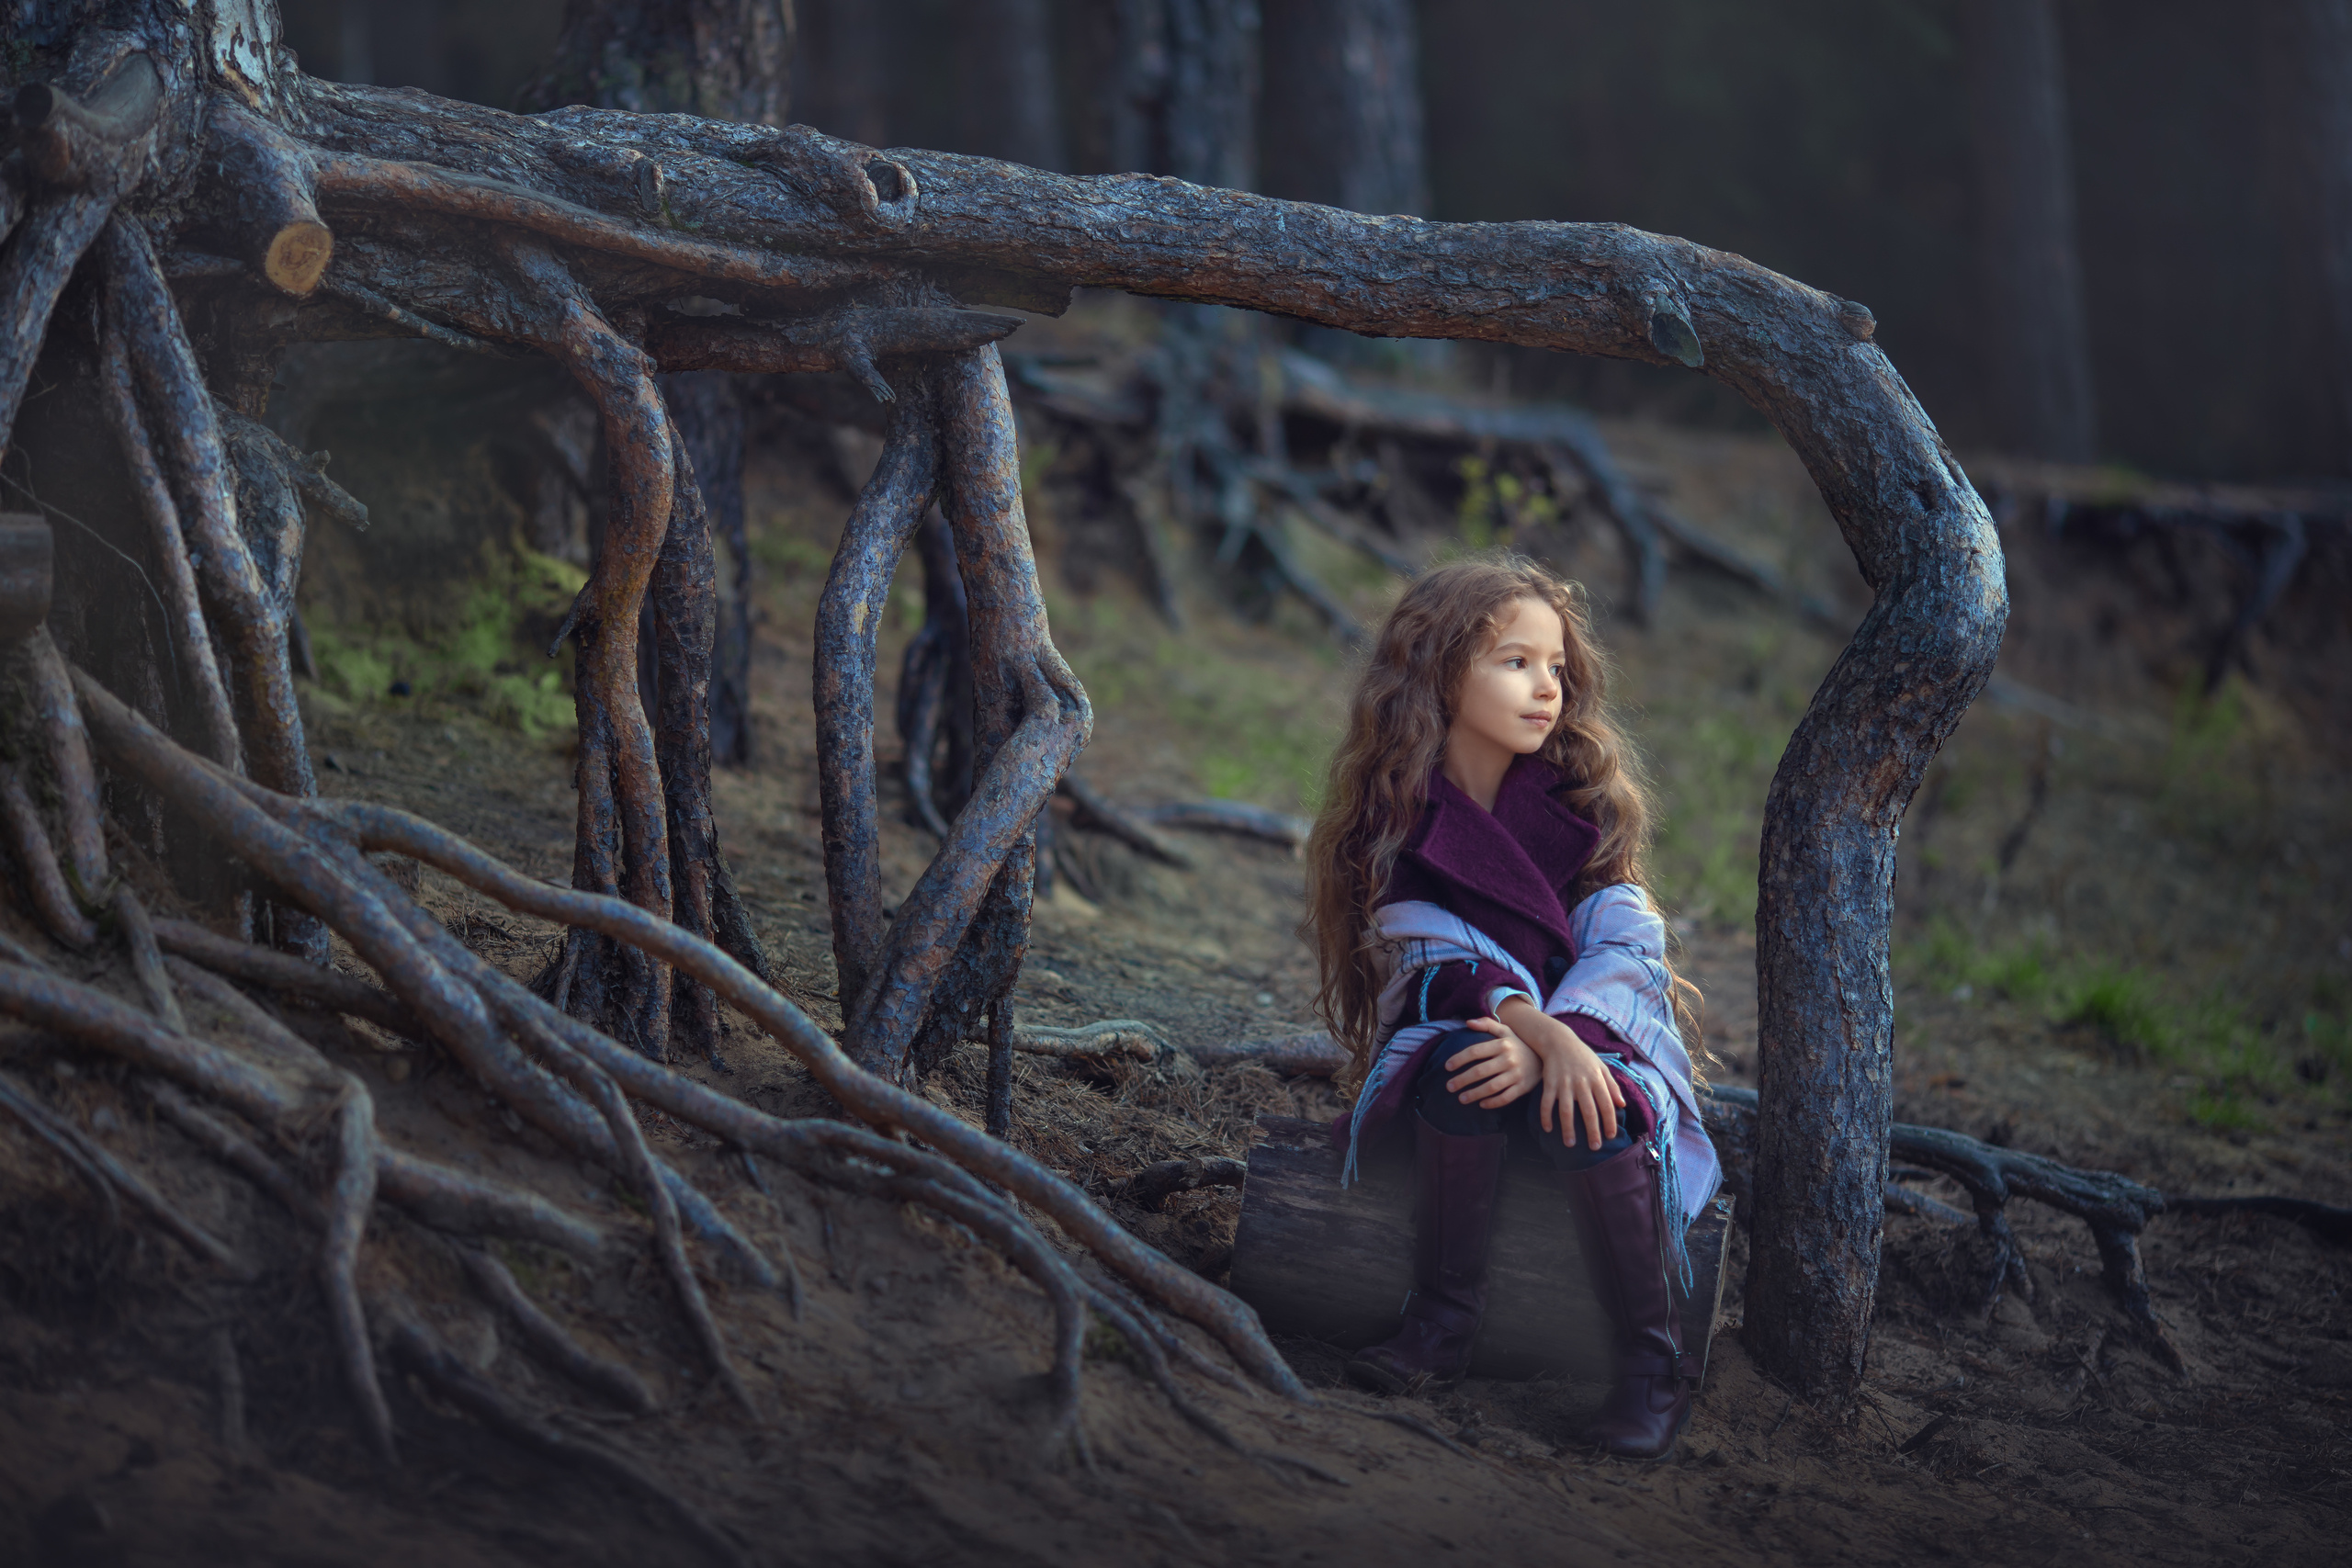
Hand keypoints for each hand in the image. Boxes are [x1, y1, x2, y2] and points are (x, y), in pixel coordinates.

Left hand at [1441, 1017, 1542, 1111]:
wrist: (1546, 1057)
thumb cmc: (1519, 1044)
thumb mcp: (1506, 1031)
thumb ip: (1487, 1024)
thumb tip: (1468, 1022)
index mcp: (1502, 1044)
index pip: (1475, 1051)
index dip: (1459, 1059)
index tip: (1447, 1067)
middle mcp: (1509, 1059)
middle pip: (1480, 1071)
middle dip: (1462, 1080)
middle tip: (1449, 1086)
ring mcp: (1516, 1075)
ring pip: (1491, 1087)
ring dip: (1474, 1094)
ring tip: (1461, 1098)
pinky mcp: (1523, 1088)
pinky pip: (1505, 1098)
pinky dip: (1493, 1102)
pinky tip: (1481, 1104)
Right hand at [1496, 997, 1624, 1150]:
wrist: (1559, 1041)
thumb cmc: (1583, 1056)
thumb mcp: (1602, 1067)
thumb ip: (1612, 1086)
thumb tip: (1622, 1105)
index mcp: (1597, 1080)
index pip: (1607, 1106)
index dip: (1610, 1123)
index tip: (1611, 1136)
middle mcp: (1582, 1083)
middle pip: (1589, 1112)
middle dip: (1592, 1131)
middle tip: (1594, 1147)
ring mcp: (1564, 1084)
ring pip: (1566, 1111)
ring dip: (1568, 1129)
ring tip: (1570, 1144)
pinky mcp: (1549, 1083)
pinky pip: (1547, 1103)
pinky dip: (1546, 1116)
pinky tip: (1547, 1129)